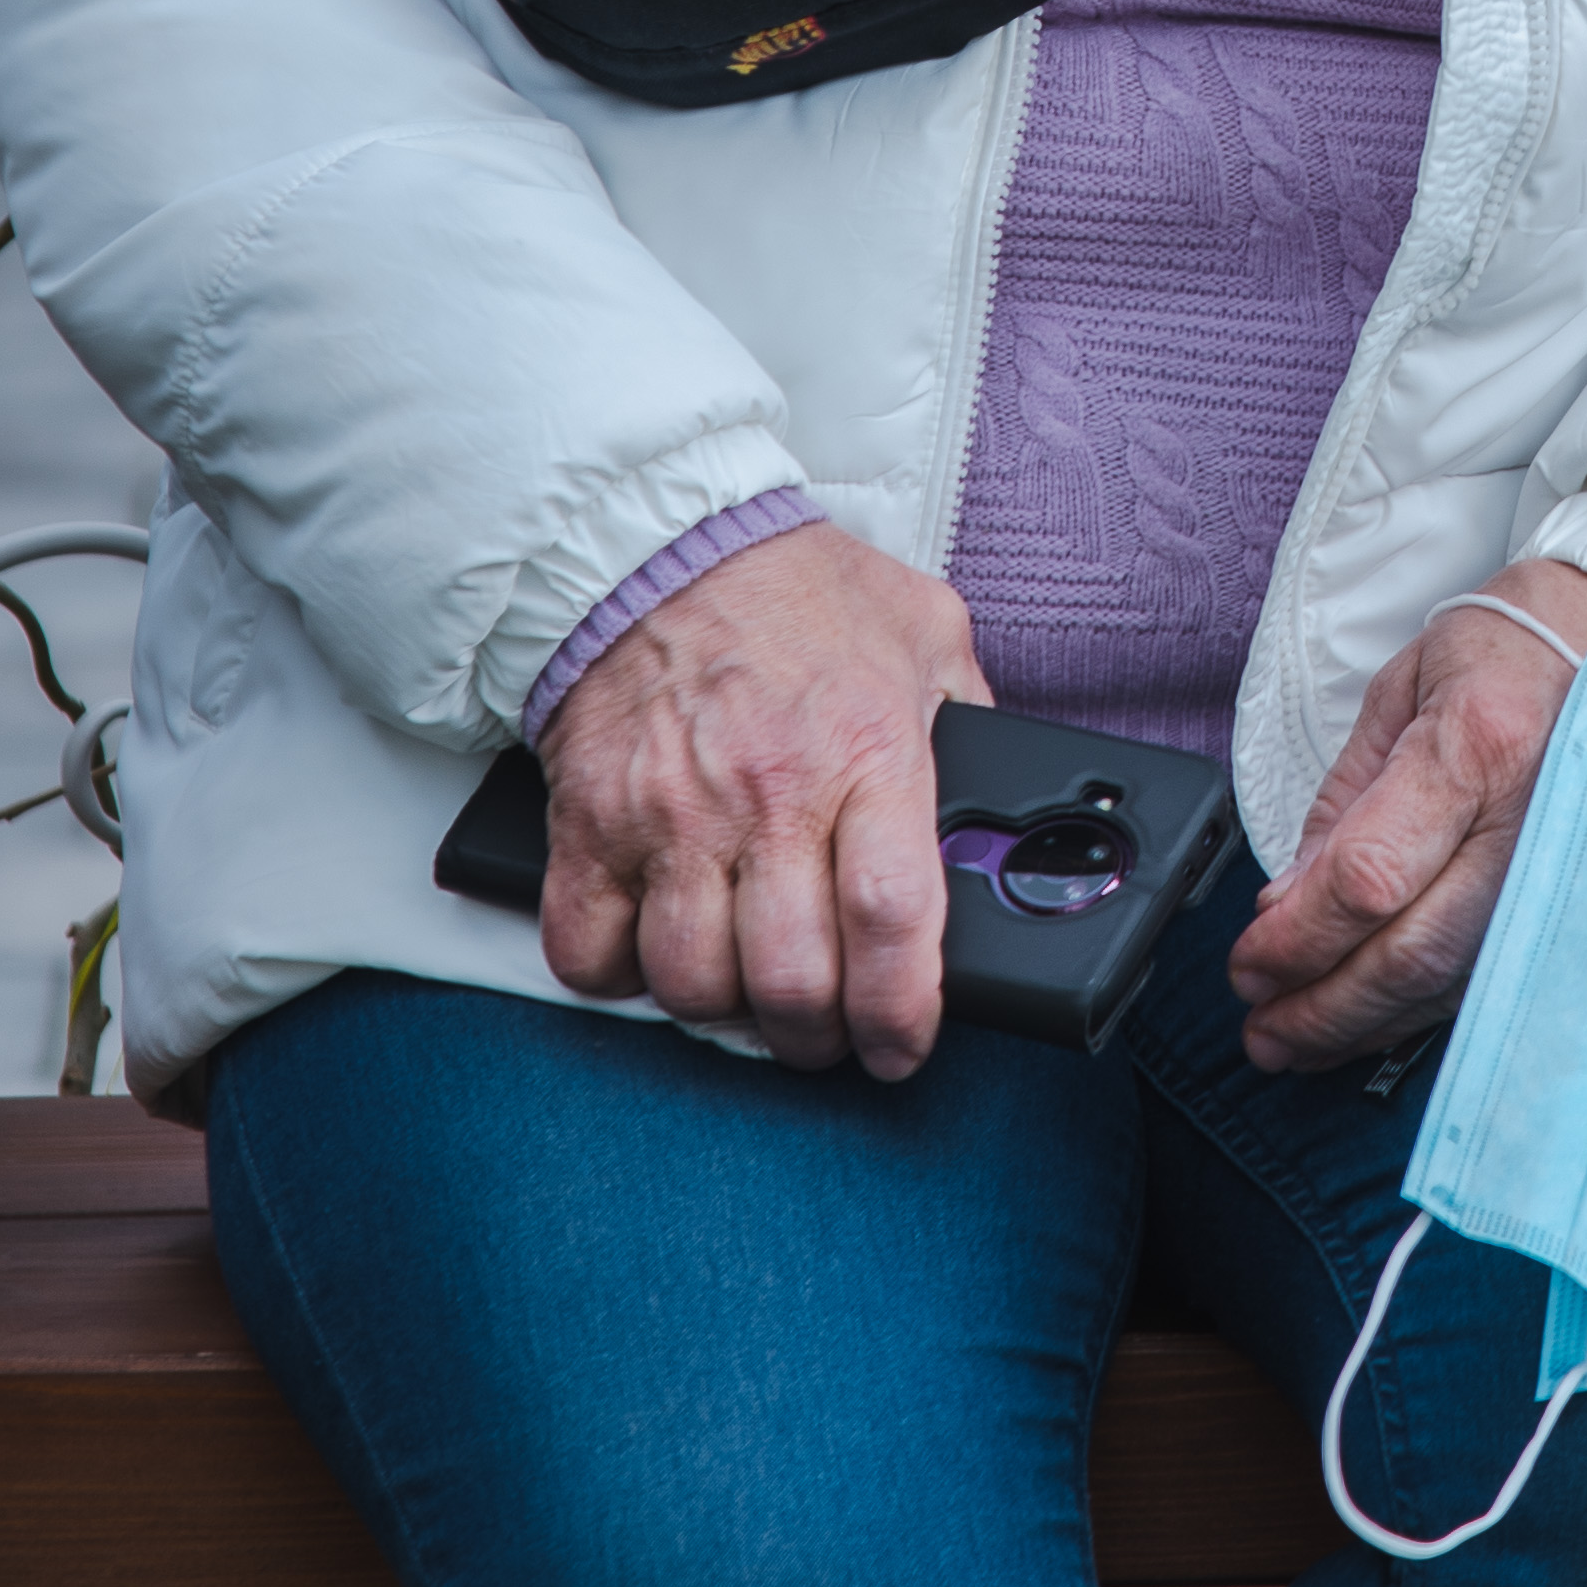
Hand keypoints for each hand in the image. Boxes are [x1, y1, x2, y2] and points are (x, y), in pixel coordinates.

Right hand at [534, 521, 981, 1080]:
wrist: (657, 543)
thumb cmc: (799, 593)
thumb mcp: (926, 635)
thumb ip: (970, 725)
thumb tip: (999, 816)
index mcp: (866, 751)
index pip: (892, 920)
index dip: (902, 1013)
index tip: (902, 1043)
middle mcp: (767, 795)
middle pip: (791, 980)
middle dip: (819, 1036)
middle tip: (828, 1031)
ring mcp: (668, 817)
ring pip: (694, 983)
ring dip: (727, 1011)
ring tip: (749, 988)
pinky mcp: (587, 826)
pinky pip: (589, 953)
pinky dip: (621, 978)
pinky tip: (657, 949)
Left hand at [1228, 561, 1586, 1078]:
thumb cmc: (1530, 643)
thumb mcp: (1411, 683)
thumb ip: (1348, 798)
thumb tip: (1290, 900)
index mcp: (1481, 741)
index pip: (1369, 877)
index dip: (1295, 939)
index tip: (1248, 960)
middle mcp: (1539, 819)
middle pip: (1413, 954)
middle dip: (1321, 1008)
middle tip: (1261, 1027)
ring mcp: (1583, 873)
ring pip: (1459, 986)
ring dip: (1370, 1026)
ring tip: (1303, 1037)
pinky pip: (1507, 981)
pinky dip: (1434, 1012)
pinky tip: (1384, 1019)